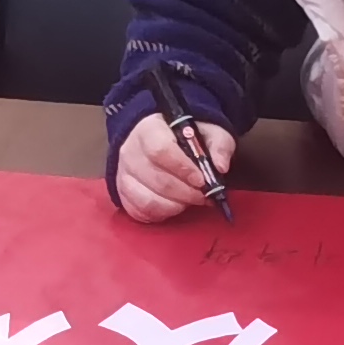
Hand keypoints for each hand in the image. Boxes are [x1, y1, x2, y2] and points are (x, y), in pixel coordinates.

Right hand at [111, 109, 236, 223]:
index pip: (160, 150)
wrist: (159, 137)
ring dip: (175, 206)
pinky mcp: (123, 192)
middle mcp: (130, 152)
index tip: (202, 180)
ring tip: (190, 201)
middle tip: (204, 195)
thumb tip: (220, 167)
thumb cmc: (183, 136)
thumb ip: (218, 145)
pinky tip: (174, 207)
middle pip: (156, 179)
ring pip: (147, 200)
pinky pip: (139, 212)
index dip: (183, 169)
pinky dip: (160, 214)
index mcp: (149, 130)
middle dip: (186, 193)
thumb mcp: (208, 131)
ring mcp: (124, 174)